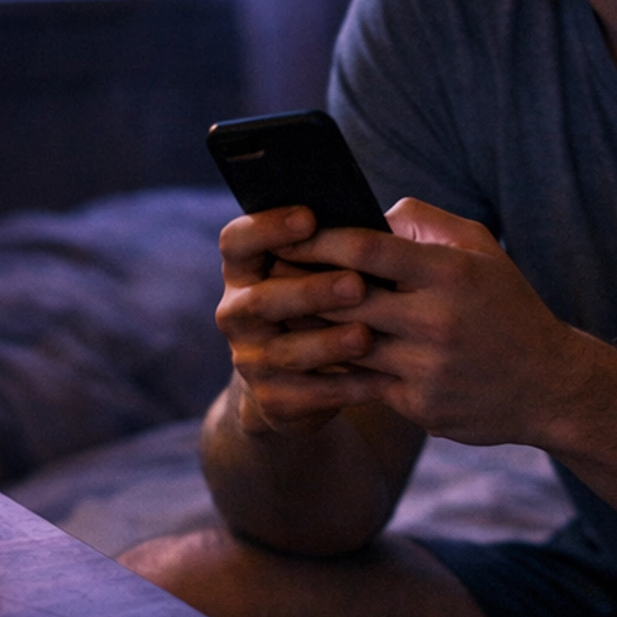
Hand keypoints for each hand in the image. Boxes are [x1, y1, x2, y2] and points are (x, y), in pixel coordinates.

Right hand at [215, 204, 389, 434]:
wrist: (300, 380)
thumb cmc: (320, 305)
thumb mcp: (316, 273)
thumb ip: (332, 249)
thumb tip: (377, 227)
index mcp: (244, 271)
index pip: (237, 242)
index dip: (267, 228)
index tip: (310, 217)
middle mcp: (237, 313)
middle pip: (262, 300)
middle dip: (310, 291)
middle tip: (357, 284)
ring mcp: (250, 359)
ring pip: (285, 351)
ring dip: (327, 343)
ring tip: (366, 336)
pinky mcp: (272, 400)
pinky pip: (308, 395)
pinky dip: (345, 387)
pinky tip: (380, 379)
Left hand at [298, 199, 586, 444]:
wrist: (550, 385)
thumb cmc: (507, 306)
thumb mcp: (482, 250)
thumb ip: (425, 223)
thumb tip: (370, 214)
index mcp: (450, 274)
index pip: (367, 248)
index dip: (319, 239)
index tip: (287, 233)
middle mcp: (437, 321)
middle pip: (345, 300)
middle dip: (302, 286)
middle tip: (268, 274)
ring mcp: (427, 368)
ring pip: (345, 346)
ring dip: (309, 332)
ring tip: (279, 315)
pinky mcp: (419, 407)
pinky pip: (360, 385)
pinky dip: (332, 372)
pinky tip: (307, 360)